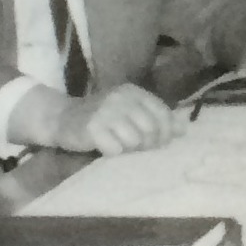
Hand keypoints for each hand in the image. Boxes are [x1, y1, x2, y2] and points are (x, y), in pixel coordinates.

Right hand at [61, 82, 184, 156]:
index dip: (165, 133)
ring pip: (134, 141)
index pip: (162, 114)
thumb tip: (184, 129)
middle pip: (151, 130)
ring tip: (119, 146)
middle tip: (136, 148)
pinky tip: (105, 147)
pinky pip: (115, 149)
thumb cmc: (102, 118)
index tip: (158, 143)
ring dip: (129, 150)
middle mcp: (121, 98)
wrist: (62, 118)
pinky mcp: (91, 128)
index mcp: (134, 92)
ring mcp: (105, 112)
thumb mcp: (130, 112)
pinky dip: (112, 153)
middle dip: (147, 144)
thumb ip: (156, 118)